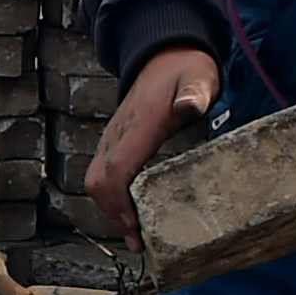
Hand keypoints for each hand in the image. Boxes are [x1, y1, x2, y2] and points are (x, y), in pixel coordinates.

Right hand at [84, 47, 222, 245]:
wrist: (165, 54)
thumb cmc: (186, 71)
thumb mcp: (199, 77)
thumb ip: (195, 92)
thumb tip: (190, 106)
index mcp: (140, 124)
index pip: (117, 168)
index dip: (121, 201)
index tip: (135, 225)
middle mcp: (119, 133)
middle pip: (99, 181)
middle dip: (113, 213)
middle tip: (138, 240)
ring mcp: (113, 137)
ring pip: (96, 180)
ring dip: (110, 209)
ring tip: (135, 235)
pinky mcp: (114, 141)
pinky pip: (103, 174)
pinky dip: (111, 198)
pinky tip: (130, 211)